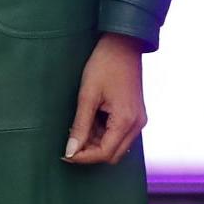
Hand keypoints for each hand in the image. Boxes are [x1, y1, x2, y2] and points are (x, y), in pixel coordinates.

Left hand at [64, 34, 147, 164]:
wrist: (122, 46)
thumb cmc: (103, 66)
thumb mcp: (87, 96)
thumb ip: (80, 125)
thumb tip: (71, 150)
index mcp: (126, 121)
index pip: (105, 153)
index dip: (84, 157)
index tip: (65, 154)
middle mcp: (137, 125)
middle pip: (112, 154)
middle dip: (90, 153)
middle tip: (68, 143)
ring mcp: (138, 121)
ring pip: (116, 145)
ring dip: (95, 143)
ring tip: (76, 128)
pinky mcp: (135, 115)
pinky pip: (119, 134)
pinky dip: (103, 134)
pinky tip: (88, 122)